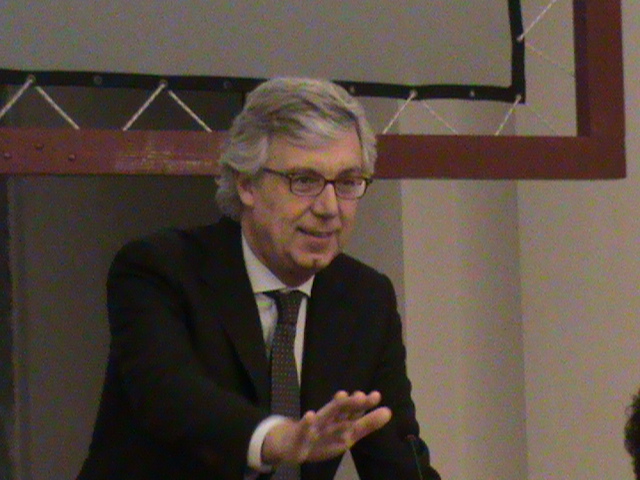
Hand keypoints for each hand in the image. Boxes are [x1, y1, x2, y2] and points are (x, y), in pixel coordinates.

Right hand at [261, 390, 391, 465]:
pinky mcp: (300, 433)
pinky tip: (310, 415)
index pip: (354, 411)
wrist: (293, 444)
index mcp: (341, 420)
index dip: (364, 404)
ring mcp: (314, 425)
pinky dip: (306, 422)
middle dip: (351, 403)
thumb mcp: (347, 434)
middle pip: (341, 409)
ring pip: (325, 415)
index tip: (376, 396)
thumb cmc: (324, 436)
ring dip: (333, 406)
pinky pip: (303, 428)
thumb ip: (366, 424)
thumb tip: (388, 412)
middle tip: (363, 395)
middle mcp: (329, 418)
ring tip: (342, 396)